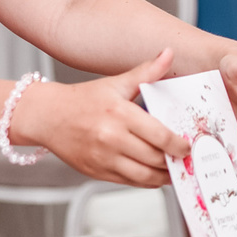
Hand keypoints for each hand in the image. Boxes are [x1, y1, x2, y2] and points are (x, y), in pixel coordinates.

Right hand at [19, 51, 188, 185]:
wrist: (47, 116)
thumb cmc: (81, 100)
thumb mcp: (115, 82)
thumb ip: (146, 71)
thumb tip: (168, 53)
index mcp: (120, 114)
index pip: (160, 136)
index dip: (180, 145)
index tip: (189, 145)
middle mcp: (112, 138)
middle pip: (156, 158)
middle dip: (175, 161)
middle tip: (187, 158)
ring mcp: (104, 159)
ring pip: (145, 176)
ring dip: (164, 176)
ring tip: (174, 169)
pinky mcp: (98, 173)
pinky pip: (130, 183)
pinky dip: (147, 181)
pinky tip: (154, 174)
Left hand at [214, 47, 236, 189]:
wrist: (198, 61)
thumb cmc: (220, 57)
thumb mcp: (232, 60)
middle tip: (230, 187)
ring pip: (236, 154)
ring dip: (229, 168)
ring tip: (215, 186)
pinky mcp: (221, 135)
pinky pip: (221, 152)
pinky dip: (214, 163)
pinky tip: (201, 175)